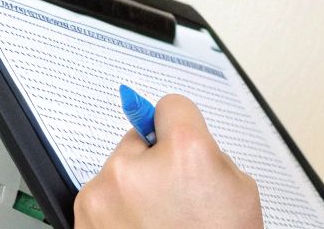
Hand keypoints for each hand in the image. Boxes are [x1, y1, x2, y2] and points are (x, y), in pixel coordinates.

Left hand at [74, 94, 262, 228]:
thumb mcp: (238, 191)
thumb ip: (209, 156)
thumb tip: (186, 144)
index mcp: (183, 152)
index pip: (171, 106)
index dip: (181, 123)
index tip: (177, 132)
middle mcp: (136, 169)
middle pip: (138, 139)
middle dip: (152, 163)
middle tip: (173, 197)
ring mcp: (103, 196)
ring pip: (116, 173)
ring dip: (130, 190)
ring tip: (157, 224)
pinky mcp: (85, 220)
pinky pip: (100, 201)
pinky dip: (115, 215)